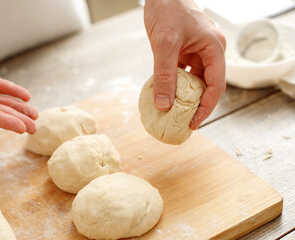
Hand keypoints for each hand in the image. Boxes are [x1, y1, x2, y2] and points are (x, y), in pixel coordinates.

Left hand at [144, 0, 225, 128]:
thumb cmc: (168, 9)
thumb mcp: (164, 44)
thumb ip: (163, 75)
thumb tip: (163, 104)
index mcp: (214, 48)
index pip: (216, 85)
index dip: (206, 107)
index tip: (194, 123)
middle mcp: (209, 51)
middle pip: (208, 85)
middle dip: (197, 105)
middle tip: (184, 122)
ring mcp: (197, 52)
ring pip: (195, 81)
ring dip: (185, 96)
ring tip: (175, 113)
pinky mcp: (185, 52)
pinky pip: (183, 73)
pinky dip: (176, 85)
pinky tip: (166, 95)